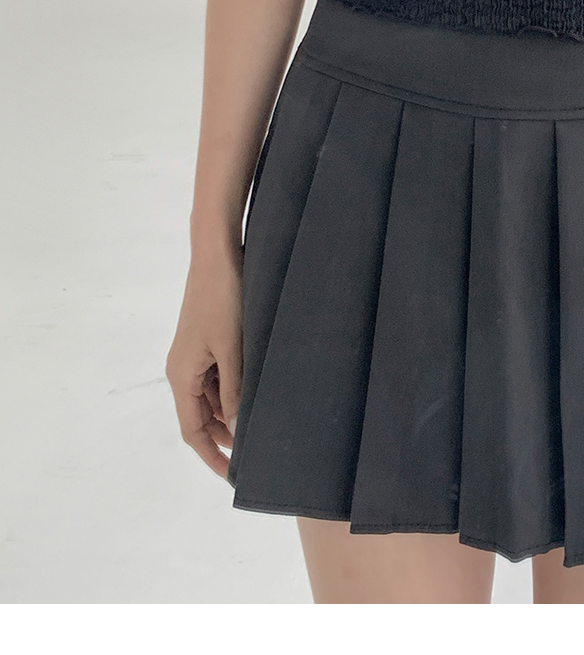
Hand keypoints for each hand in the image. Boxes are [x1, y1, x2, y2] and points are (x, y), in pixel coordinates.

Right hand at [165, 242, 242, 480]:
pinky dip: (230, 390)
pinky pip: (214, 376)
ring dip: (228, 413)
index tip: (232, 475)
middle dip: (222, 436)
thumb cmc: (221, 298)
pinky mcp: (204, 339)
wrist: (216, 252)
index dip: (211, 455)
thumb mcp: (231, 349)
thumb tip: (234, 429)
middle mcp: (181, 368)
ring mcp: (192, 354)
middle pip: (199, 416)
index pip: (192, 430)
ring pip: (208, 397)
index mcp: (181, 375)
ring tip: (257, 425)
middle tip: (252, 452)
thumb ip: (233, 391)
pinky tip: (251, 392)